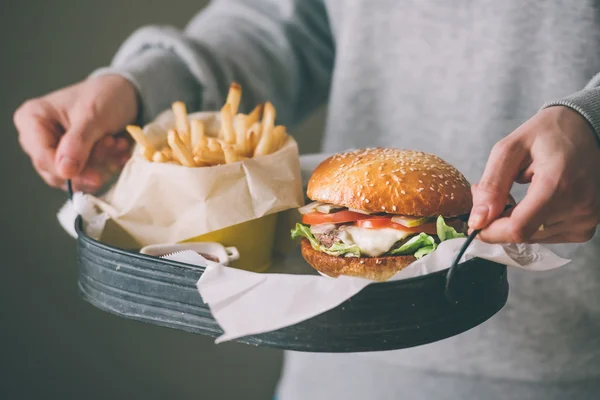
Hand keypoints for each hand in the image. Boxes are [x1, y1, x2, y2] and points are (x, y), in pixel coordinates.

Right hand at [14, 75, 138, 192]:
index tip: (96, 178)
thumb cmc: (104, 96)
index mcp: (32, 120)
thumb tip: (65, 172)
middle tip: (111, 144)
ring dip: (101, 164)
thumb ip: (78, 142)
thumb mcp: (93, 115)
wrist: (124, 95)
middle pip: (56, 172)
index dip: (68, 172)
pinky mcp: (73, 161)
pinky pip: (87, 176)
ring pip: (74, 177)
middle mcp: (37, 138)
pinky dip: (107, 166)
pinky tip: (118, 148)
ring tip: (116, 142)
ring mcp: (55, 151)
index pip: (42, 157)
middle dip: (90, 164)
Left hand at [469, 106, 599, 243]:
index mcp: (558, 184)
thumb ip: (491, 186)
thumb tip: (477, 221)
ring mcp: (587, 218)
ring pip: (534, 237)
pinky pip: (547, 236)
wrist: (584, 129)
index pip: (518, 228)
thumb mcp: (509, 150)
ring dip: (518, 221)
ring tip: (522, 192)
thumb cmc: (546, 134)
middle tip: (497, 193)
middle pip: (524, 234)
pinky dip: (535, 223)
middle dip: (500, 220)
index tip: (475, 222)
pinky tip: (538, 201)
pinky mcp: (587, 226)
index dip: (490, 231)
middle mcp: (579, 205)